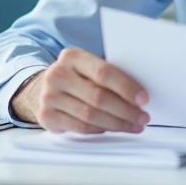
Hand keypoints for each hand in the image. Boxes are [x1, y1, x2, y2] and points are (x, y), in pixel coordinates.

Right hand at [9, 47, 149, 134]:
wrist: (42, 87)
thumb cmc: (76, 77)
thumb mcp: (88, 67)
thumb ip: (109, 74)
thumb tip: (140, 94)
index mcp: (72, 56)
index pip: (103, 72)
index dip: (125, 87)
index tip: (143, 99)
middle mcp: (57, 74)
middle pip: (98, 97)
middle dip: (125, 110)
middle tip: (142, 117)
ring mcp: (49, 96)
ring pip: (90, 115)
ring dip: (116, 123)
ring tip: (133, 125)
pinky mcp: (46, 116)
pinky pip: (80, 127)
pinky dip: (100, 129)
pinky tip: (113, 128)